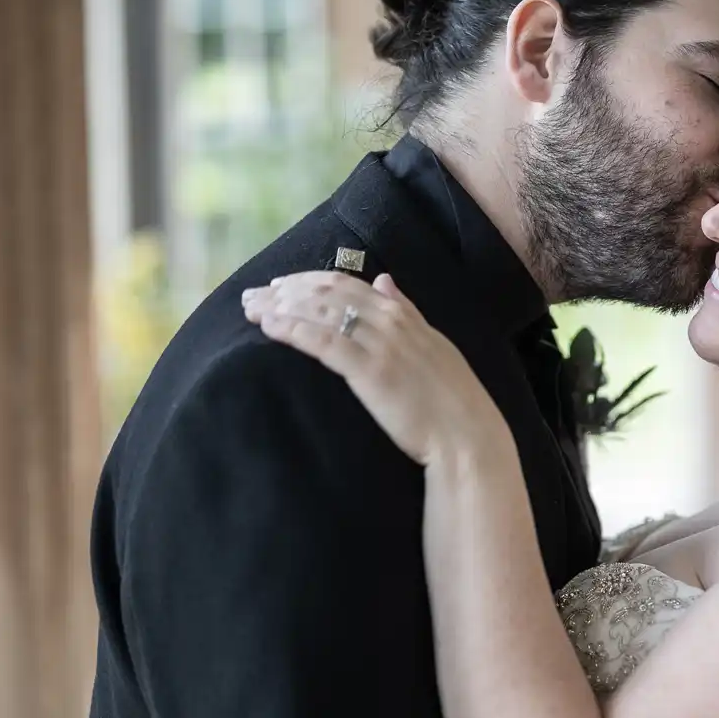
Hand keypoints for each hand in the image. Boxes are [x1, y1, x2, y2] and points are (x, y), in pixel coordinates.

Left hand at [243, 271, 505, 467]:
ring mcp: (381, 345)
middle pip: (327, 292)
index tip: (279, 285)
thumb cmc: (450, 401)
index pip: (348, 283)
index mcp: (404, 315)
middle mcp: (391, 322)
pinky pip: (324, 342)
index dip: (308, 280)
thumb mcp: (432, 345)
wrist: (467, 437)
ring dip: (280, 307)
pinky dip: (293, 330)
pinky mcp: (370, 372)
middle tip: (252, 295)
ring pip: (321, 312)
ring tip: (251, 310)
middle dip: (285, 290)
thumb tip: (384, 280)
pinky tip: (270, 328)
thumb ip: (406, 311)